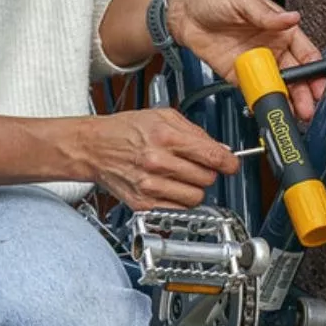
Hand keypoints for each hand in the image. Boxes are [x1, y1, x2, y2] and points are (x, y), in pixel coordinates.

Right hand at [77, 108, 239, 209]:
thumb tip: (221, 149)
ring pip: (196, 197)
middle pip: (207, 179)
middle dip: (207, 172)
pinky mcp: (143, 204)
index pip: (212, 157)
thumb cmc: (125, 130)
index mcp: (165, 138)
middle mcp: (157, 163)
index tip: (232, 165)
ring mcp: (150, 186)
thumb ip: (195, 132)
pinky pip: (178, 209)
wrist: (93, 147)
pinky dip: (179, 200)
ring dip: (194, 188)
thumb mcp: (162, 117)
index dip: (229, 163)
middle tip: (196, 166)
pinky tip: (169, 187)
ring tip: (180, 177)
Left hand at [167, 0, 325, 119]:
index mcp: (280, 29)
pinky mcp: (241, 77)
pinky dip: (264, 103)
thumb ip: (266, 14)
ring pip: (280, 87)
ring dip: (289, 101)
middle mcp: (273, 49)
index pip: (305, 52)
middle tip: (309, 107)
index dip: (315, 69)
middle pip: (296, 75)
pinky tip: (272, 111)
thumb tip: (292, 18)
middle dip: (305, 92)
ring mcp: (258, 65)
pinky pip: (257, 93)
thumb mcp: (242, 0)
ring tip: (296, 115)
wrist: (183, 14)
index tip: (320, 83)